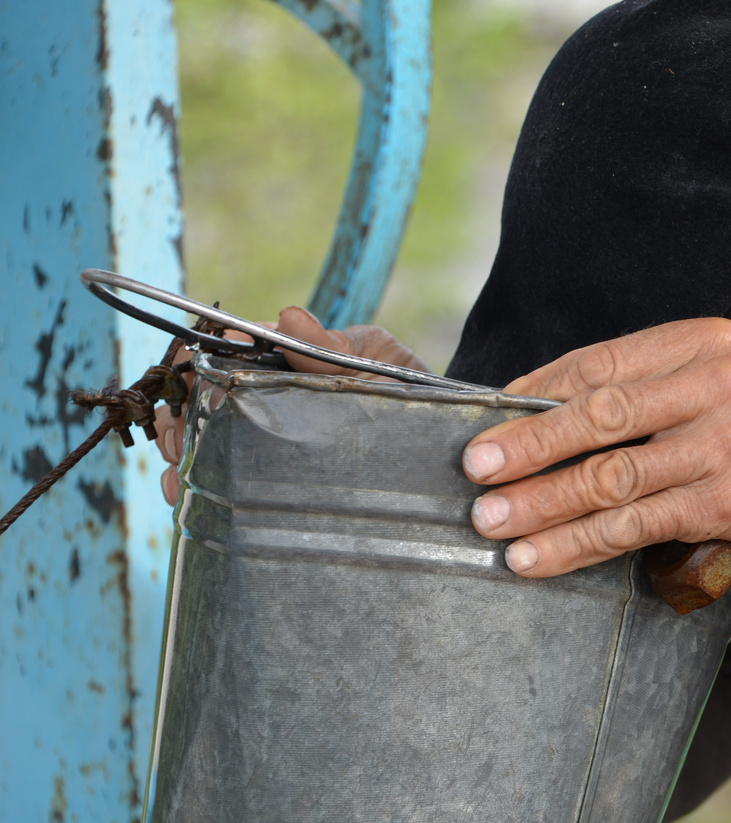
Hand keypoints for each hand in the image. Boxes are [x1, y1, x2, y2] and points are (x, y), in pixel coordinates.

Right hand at [154, 307, 427, 505]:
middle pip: (199, 395)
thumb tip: (289, 317)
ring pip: (200, 434)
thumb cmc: (411, 390)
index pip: (224, 348)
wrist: (445, 442)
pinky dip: (194, 480)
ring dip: (180, 446)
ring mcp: (265, 434)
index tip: (193, 378)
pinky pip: (220, 474)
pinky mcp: (268, 474)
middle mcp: (267, 393)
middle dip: (181, 410)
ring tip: (179, 466)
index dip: (198, 360)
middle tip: (181, 434)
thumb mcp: (380, 362)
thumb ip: (335, 349)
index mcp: (287, 357)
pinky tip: (184, 491)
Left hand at [462, 319, 730, 658]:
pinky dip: (574, 545)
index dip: (538, 387)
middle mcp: (719, 383)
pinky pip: (632, 526)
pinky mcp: (728, 503)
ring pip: (608, 476)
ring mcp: (726, 444)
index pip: (604, 359)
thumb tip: (560, 408)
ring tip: (489, 522)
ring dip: (539, 504)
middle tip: (472, 467)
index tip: (488, 412)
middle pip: (598, 413)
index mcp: (713, 340)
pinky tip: (534, 558)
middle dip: (526, 444)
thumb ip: (666, 386)